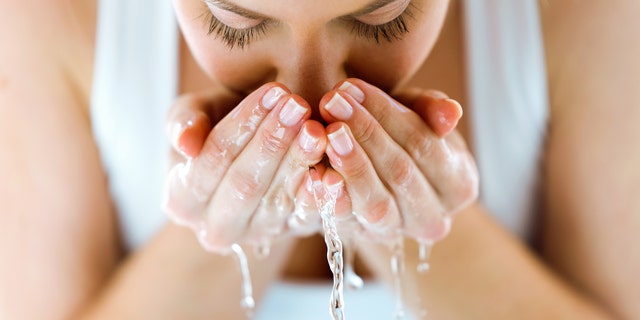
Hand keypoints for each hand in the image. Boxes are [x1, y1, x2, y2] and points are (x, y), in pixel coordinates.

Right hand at [163, 83, 326, 252]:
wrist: (252, 152)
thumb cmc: (218, 125)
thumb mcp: (195, 114)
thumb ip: (183, 121)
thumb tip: (186, 144)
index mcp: (181, 201)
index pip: (213, 159)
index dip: (242, 125)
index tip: (271, 92)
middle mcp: (216, 228)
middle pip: (245, 184)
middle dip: (272, 142)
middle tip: (298, 106)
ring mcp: (256, 235)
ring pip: (278, 200)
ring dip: (300, 162)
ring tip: (317, 128)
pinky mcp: (292, 233)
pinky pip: (308, 218)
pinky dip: (322, 195)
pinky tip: (332, 169)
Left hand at [317, 79, 478, 243]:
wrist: (376, 174)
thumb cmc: (401, 136)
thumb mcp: (418, 115)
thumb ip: (432, 110)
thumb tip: (451, 113)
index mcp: (458, 185)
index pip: (425, 145)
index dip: (388, 115)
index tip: (352, 87)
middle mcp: (432, 219)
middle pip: (400, 173)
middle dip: (364, 133)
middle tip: (332, 102)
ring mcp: (396, 233)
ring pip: (376, 203)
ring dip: (350, 165)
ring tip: (327, 132)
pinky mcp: (361, 238)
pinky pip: (346, 222)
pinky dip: (330, 197)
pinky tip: (315, 172)